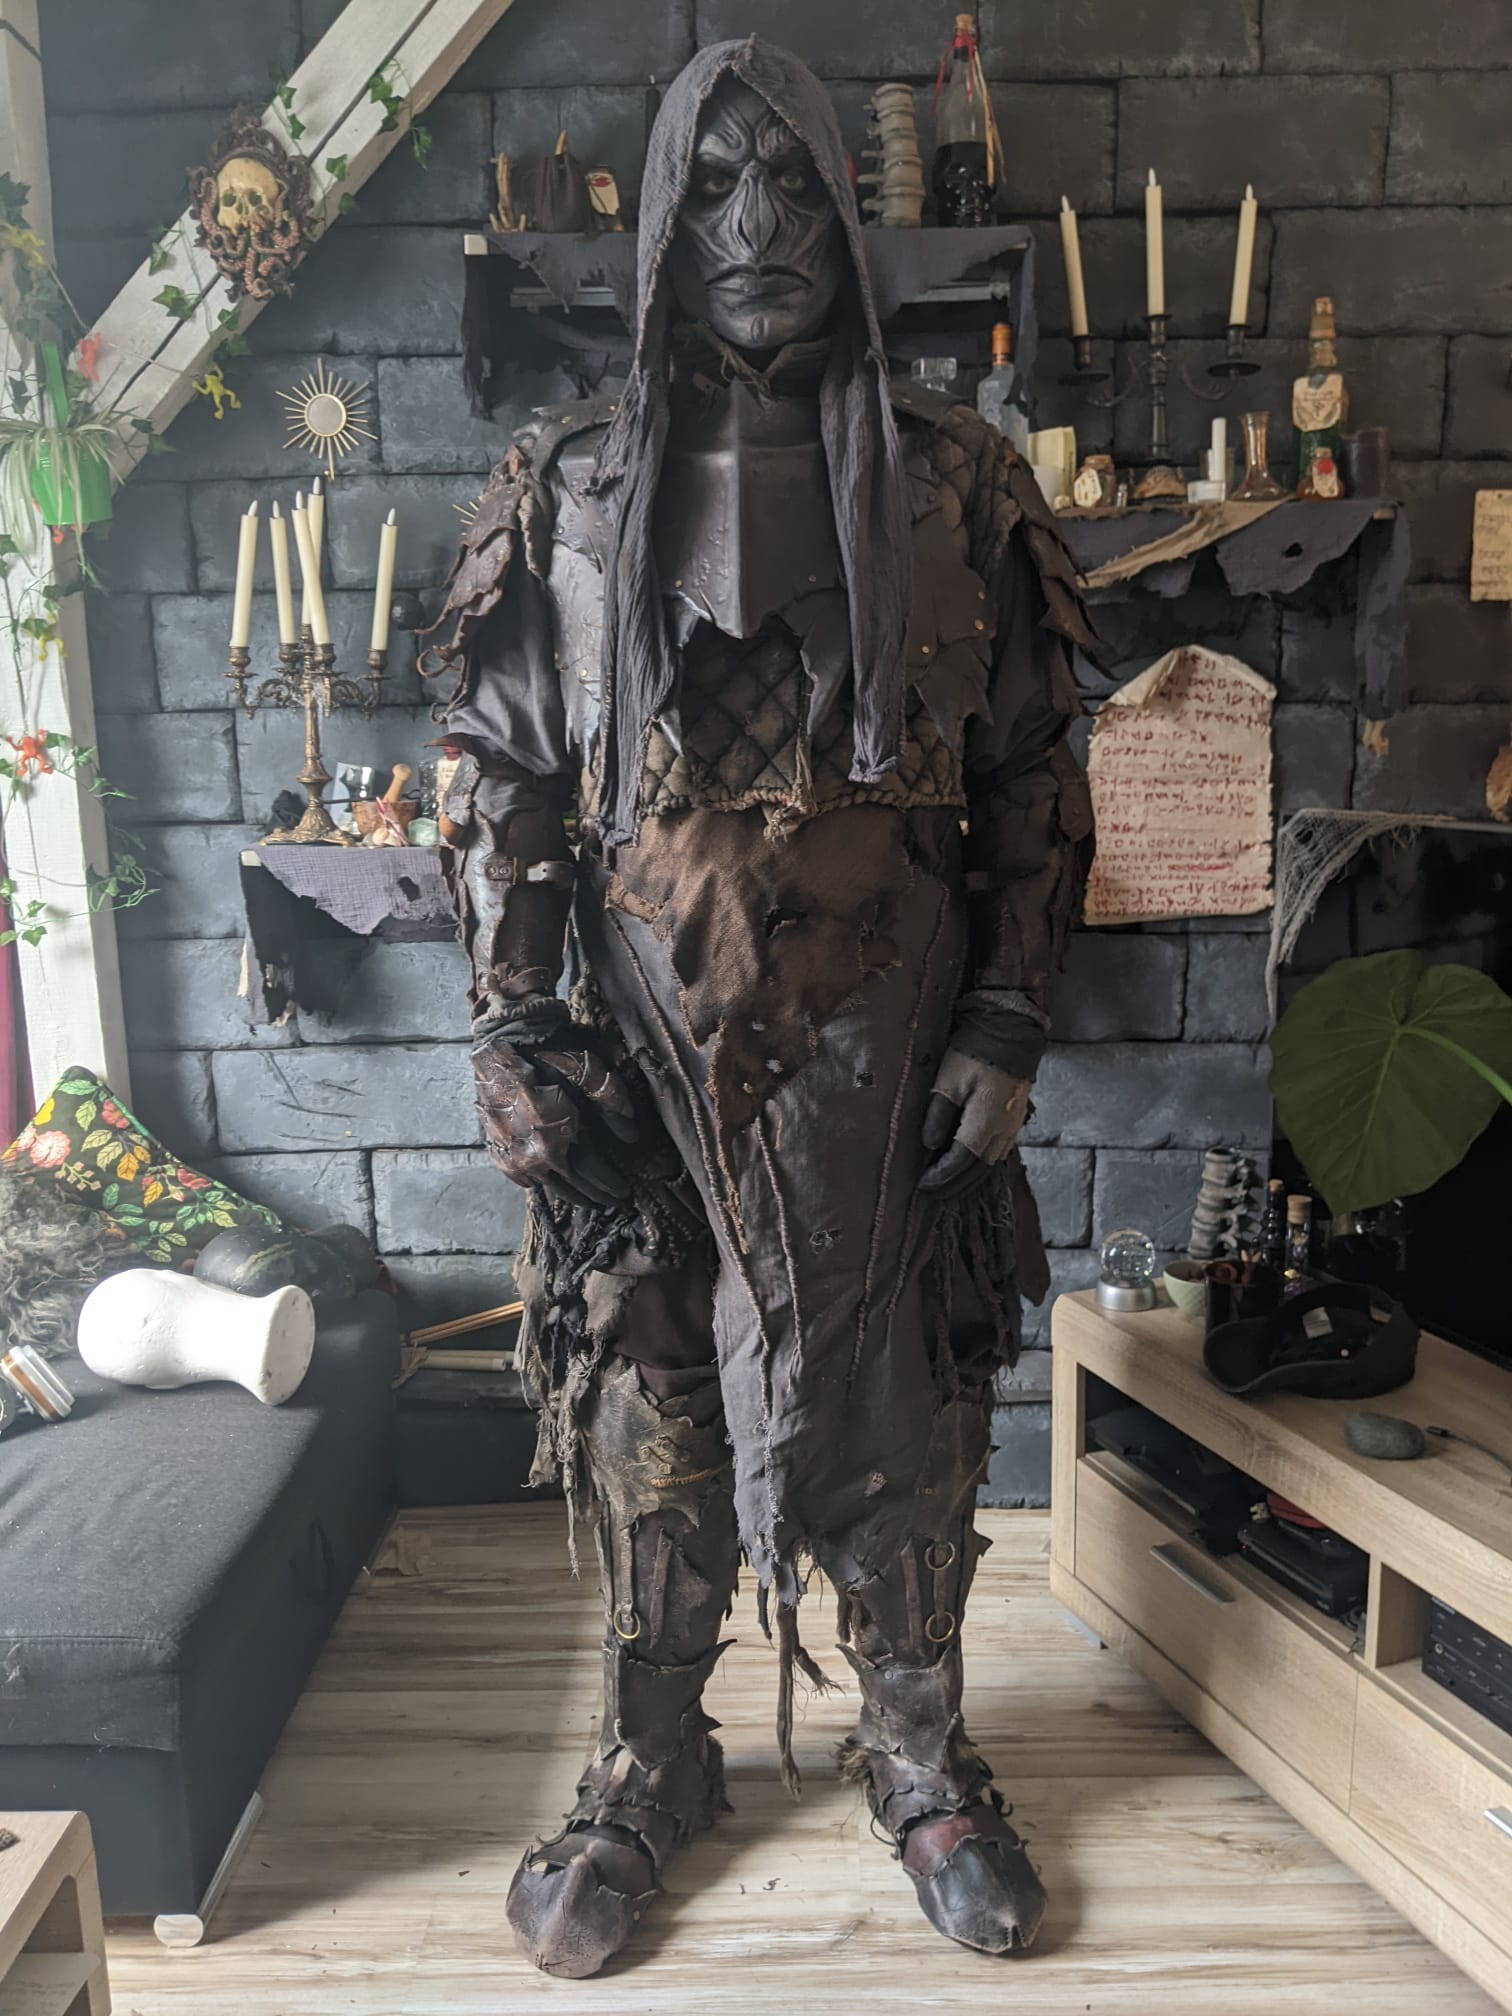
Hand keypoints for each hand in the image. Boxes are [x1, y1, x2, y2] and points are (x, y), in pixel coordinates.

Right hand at [473, 1028, 639, 1211]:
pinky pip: (522, 1178)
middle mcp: (534, 1154)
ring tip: (589, 1200)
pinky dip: (542, 1182)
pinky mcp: (496, 1150)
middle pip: (573, 1187)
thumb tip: (631, 1139)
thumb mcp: (590, 1072)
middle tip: (613, 1202)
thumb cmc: (551, 1053)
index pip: (594, 1173)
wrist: (503, 1040)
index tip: (626, 1192)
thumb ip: (614, 1105)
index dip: (612, 1184)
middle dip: (596, 1196)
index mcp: (558, 1137)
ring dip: (572, 1194)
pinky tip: (553, 1181)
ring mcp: (512, 1155)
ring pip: (548, 1186)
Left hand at [918, 1050, 1029, 1198]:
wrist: (1011, 1031)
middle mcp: (1003, 1130)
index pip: (961, 1161)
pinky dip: (982, 1164)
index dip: (942, 1177)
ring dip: (970, 1179)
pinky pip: (999, 1151)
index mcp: (985, 1122)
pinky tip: (971, 1166)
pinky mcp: (1015, 1118)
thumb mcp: (949, 1080)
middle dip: (955, 1186)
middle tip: (933, 1196)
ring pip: (991, 1163)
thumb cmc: (975, 1053)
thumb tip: (930, 1146)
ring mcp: (1012, 1125)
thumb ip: (938, 1114)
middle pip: (978, 1169)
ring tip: (950, 1188)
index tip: (922, 1186)